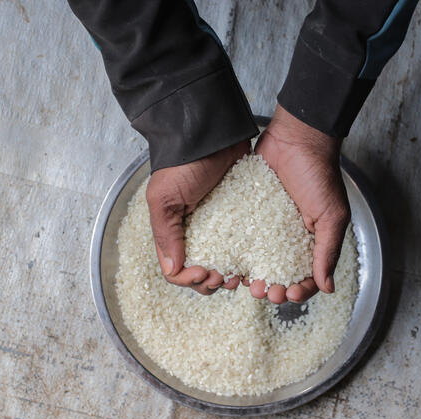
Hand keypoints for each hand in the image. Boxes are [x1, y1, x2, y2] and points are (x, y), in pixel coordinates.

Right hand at [146, 141, 249, 294]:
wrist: (212, 134)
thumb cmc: (182, 164)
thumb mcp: (164, 198)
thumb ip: (166, 233)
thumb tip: (172, 270)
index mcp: (174, 232)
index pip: (177, 271)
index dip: (189, 279)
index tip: (204, 271)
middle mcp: (196, 234)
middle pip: (202, 273)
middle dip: (212, 282)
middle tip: (225, 276)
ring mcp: (221, 227)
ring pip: (225, 263)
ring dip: (231, 274)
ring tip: (241, 274)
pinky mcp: (242, 217)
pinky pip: (246, 244)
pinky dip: (249, 257)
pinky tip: (256, 260)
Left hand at [248, 104, 349, 303]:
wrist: (295, 140)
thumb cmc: (319, 175)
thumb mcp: (331, 215)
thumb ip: (328, 251)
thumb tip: (328, 288)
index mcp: (310, 242)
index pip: (306, 277)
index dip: (299, 291)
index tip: (289, 294)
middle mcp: (286, 239)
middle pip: (277, 275)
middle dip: (271, 289)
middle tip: (262, 291)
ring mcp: (264, 228)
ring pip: (255, 261)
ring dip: (250, 276)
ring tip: (243, 281)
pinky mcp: (246, 214)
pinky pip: (238, 238)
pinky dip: (234, 253)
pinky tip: (228, 262)